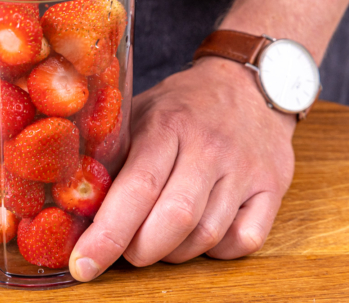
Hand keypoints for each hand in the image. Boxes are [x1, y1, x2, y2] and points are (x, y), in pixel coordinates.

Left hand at [69, 57, 295, 280]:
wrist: (247, 84)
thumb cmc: (182, 106)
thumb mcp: (139, 112)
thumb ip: (112, 152)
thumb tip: (75, 202)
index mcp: (168, 125)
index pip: (137, 187)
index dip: (108, 233)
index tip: (82, 263)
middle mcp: (209, 147)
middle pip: (174, 219)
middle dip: (140, 250)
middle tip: (125, 250)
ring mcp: (245, 168)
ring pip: (207, 235)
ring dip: (175, 252)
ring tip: (160, 238)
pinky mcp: (273, 187)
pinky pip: (243, 241)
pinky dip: (216, 251)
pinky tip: (200, 235)